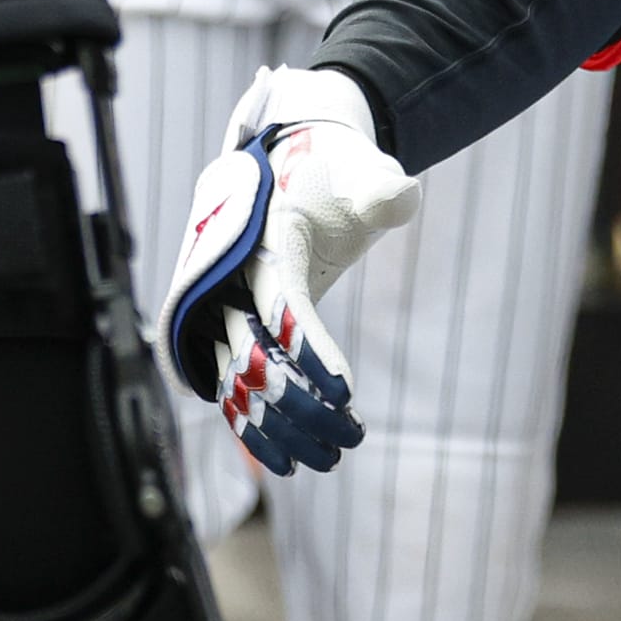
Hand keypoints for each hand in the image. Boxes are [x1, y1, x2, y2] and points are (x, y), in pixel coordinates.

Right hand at [160, 64, 421, 473]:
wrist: (284, 160)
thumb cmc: (331, 171)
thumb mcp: (362, 171)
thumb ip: (382, 188)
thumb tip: (403, 198)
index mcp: (264, 240)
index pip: (283, 305)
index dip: (311, 351)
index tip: (347, 393)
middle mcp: (230, 279)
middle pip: (253, 358)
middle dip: (300, 407)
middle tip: (350, 441)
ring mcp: (218, 307)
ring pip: (236, 384)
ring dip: (278, 428)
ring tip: (327, 459)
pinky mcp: (221, 329)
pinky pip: (227, 387)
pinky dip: (253, 426)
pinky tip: (288, 460)